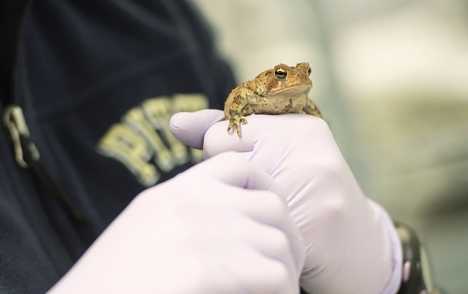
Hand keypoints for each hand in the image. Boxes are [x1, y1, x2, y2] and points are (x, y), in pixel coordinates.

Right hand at [48, 152, 304, 293]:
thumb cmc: (114, 282)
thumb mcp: (147, 229)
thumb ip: (188, 213)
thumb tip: (236, 220)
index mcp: (173, 193)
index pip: (238, 165)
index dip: (267, 188)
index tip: (273, 222)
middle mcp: (187, 205)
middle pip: (271, 204)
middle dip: (288, 237)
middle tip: (287, 268)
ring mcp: (194, 234)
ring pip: (278, 243)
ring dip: (286, 271)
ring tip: (278, 291)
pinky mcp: (201, 270)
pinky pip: (272, 276)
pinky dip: (280, 292)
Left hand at [170, 110, 399, 293]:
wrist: (361, 247)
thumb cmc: (304, 197)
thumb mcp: (274, 158)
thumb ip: (224, 136)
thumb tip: (174, 122)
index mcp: (297, 125)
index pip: (222, 137)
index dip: (226, 167)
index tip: (253, 180)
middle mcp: (309, 145)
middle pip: (228, 166)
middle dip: (233, 191)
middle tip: (257, 203)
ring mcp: (318, 179)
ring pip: (240, 197)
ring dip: (242, 217)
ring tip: (266, 221)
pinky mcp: (321, 218)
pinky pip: (258, 229)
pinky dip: (255, 240)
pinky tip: (272, 241)